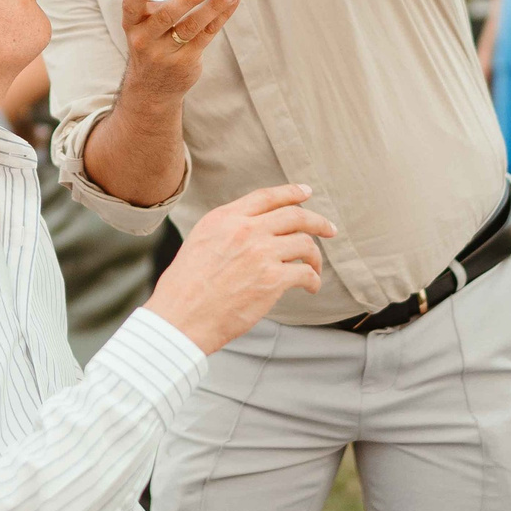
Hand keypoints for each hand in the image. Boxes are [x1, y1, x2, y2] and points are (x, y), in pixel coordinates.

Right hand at [120, 0, 240, 102]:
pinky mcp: (186, 60)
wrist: (152, 89)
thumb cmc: (149, 45)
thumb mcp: (141, 27)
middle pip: (166, 17)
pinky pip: (206, 36)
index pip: (130, 8)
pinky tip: (230, 4)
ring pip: (191, 27)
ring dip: (212, 8)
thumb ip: (152, 4)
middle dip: (186, 0)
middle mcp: (145, 39)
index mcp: (133, 25)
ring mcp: (166, 53)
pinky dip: (220, 18)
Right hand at [147, 185, 334, 355]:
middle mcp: (245, 230)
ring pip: (305, 243)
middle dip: (318, 222)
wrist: (180, 318)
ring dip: (315, 257)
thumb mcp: (200, 242)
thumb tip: (256, 230)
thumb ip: (228, 230)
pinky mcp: (272, 279)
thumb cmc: (185, 288)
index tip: (307, 192)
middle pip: (295, 215)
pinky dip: (313, 280)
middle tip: (330, 230)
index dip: (291, 192)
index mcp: (224, 218)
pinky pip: (305, 273)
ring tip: (315, 269)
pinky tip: (311, 287)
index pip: (266, 197)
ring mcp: (261, 253)